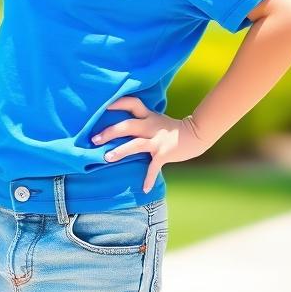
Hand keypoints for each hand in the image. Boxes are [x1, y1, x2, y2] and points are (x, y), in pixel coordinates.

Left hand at [90, 95, 212, 193]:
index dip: (118, 103)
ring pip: (135, 144)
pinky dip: (149, 178)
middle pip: (127, 125)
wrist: (196, 133)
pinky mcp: (164, 153)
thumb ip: (141, 120)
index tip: (103, 105)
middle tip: (94, 139)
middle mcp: (151, 126)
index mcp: (148, 116)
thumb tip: (121, 125)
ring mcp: (157, 140)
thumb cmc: (172, 128)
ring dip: (120, 151)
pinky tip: (144, 188)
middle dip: (110, 132)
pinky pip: (154, 167)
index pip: (132, 103)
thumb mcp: (156, 119)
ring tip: (107, 158)